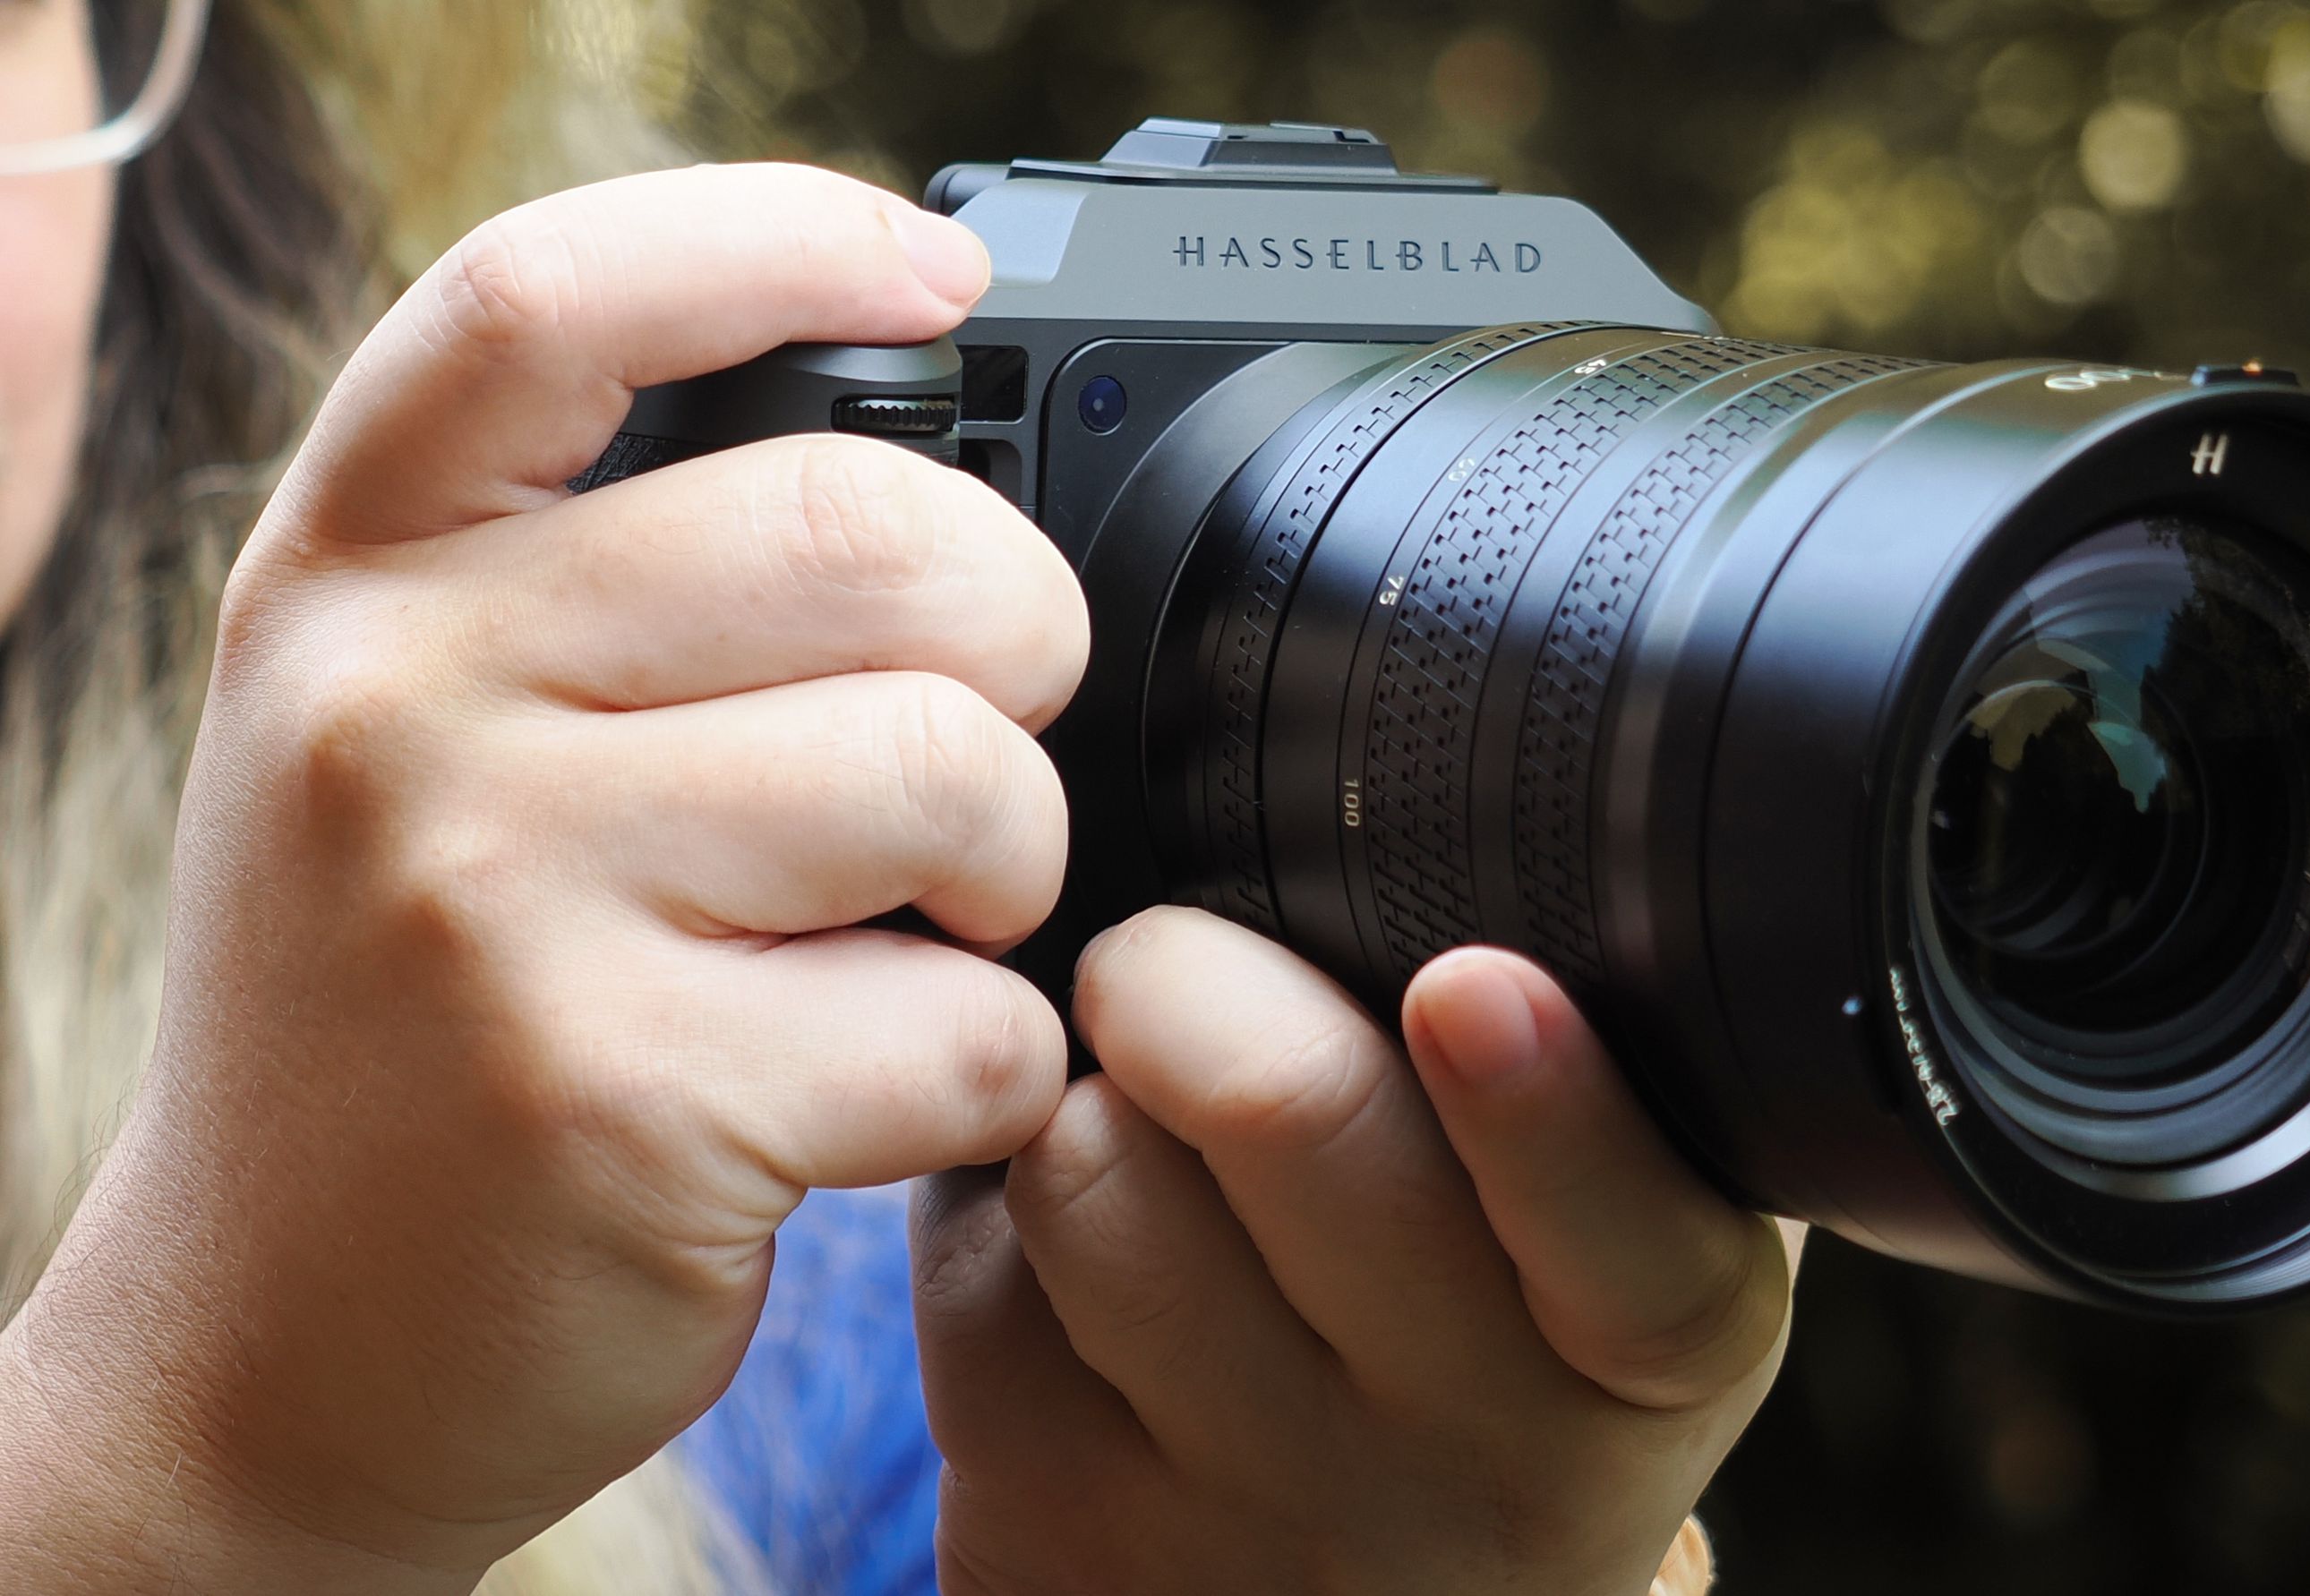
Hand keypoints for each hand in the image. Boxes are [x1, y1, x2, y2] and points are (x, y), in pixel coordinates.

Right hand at [0, 164, 1084, 1592]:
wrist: (259, 1352)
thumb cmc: (400, 1019)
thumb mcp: (404, 741)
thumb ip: (582, 583)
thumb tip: (914, 463)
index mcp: (354, 578)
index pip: (552, 303)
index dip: (777, 239)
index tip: (940, 275)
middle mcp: (396, 704)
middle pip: (859, 529)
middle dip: (1016, 634)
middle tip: (988, 737)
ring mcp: (491, 902)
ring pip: (949, 770)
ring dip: (1020, 863)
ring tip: (936, 927)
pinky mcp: (614, 1102)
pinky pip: (964, 1024)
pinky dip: (990, 1072)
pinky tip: (886, 1093)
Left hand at [913, 907, 1799, 1595]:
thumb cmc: (1481, 1370)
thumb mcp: (1607, 1257)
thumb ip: (1594, 1079)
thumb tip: (1468, 821)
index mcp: (1649, 1344)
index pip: (1622, 1234)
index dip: (1541, 1102)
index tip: (1471, 989)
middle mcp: (1476, 1443)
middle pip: (1295, 1124)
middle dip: (1191, 975)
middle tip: (1171, 963)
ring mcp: (1260, 1506)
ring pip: (1096, 1169)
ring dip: (1084, 1093)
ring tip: (1136, 1117)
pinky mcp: (1065, 1532)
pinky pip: (974, 1268)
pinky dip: (991, 1208)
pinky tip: (1065, 1246)